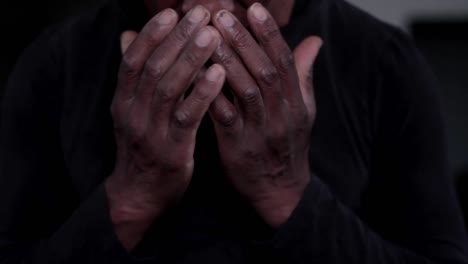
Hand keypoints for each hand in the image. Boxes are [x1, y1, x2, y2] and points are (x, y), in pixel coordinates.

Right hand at [105, 6, 223, 249]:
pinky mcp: (170, 151)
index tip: (173, 12)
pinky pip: (186, 118)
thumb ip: (134, 76)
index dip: (152, 34)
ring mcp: (150, 132)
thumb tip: (128, 35)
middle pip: (153, 67)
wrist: (139, 194)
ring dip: (190, 59)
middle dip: (177, 38)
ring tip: (213, 35)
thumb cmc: (143, 147)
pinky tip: (218, 74)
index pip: (133, 59)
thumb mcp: (131, 111)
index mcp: (123, 101)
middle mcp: (132, 113)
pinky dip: (201, 94)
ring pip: (168, 88)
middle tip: (201, 13)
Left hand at [209, 3, 321, 227]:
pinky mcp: (238, 146)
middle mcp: (281, 114)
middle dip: (244, 40)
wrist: (279, 190)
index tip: (254, 8)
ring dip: (227, 61)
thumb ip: (303, 75)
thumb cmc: (288, 144)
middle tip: (222, 14)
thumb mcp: (304, 110)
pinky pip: (225, 117)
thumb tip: (313, 40)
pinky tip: (197, 75)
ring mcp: (260, 130)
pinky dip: (212, 94)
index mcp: (296, 102)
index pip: (285, 61)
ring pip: (246, 90)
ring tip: (208, 36)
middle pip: (264, 71)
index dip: (269, 34)